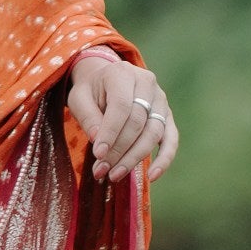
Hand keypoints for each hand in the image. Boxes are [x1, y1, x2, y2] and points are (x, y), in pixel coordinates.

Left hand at [65, 49, 177, 184]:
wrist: (105, 81)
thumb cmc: (90, 91)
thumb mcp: (79, 98)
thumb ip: (87, 116)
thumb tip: (99, 141)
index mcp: (122, 73)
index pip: (121, 106)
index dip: (111, 132)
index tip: (98, 155)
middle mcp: (146, 83)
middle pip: (138, 122)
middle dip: (119, 150)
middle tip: (101, 170)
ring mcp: (160, 99)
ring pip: (153, 132)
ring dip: (135, 157)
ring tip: (115, 175)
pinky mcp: (167, 116)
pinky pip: (171, 138)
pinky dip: (164, 158)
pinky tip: (152, 176)